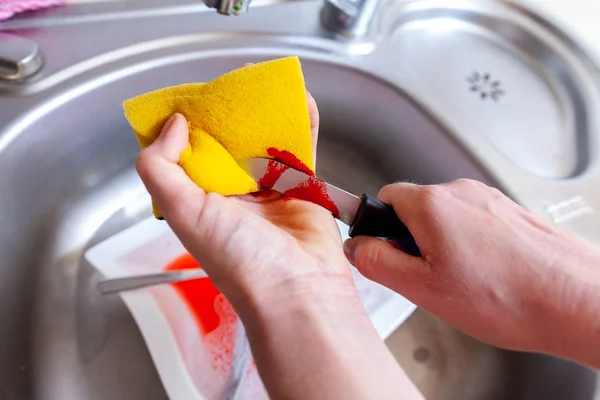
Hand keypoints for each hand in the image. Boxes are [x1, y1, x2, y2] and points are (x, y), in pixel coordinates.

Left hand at [135, 92, 354, 308]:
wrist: (296, 290)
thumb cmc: (240, 262)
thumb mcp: (183, 213)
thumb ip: (161, 168)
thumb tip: (172, 126)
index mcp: (199, 202)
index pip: (187, 154)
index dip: (187, 125)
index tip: (192, 98)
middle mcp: (232, 195)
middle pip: (228, 142)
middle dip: (230, 112)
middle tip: (234, 83)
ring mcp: (269, 190)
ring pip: (265, 141)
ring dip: (266, 113)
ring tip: (265, 83)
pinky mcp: (301, 189)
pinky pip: (301, 149)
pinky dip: (302, 124)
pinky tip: (300, 101)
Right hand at [344, 179, 599, 365]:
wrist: (576, 301)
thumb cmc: (508, 296)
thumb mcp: (421, 288)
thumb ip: (377, 262)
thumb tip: (357, 247)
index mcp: (432, 203)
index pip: (383, 197)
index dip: (376, 227)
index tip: (380, 249)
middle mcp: (462, 192)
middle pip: (415, 208)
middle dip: (411, 240)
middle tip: (425, 277)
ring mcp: (490, 200)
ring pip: (445, 218)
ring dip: (441, 245)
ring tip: (461, 282)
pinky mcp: (511, 213)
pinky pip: (474, 224)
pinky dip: (470, 246)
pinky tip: (485, 277)